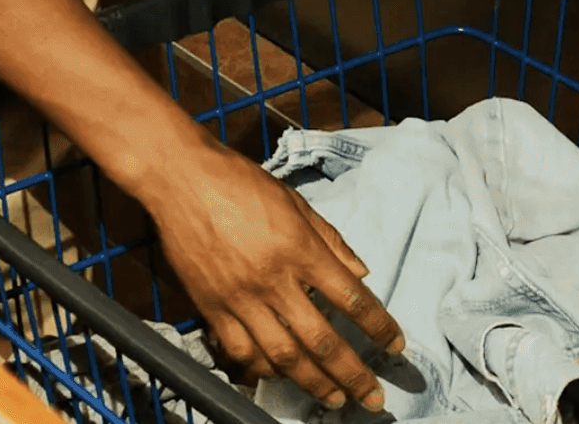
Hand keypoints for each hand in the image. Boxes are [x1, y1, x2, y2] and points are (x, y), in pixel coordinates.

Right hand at [140, 139, 404, 408]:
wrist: (182, 180)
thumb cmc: (241, 183)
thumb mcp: (296, 202)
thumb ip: (330, 240)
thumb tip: (361, 272)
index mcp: (301, 250)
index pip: (351, 299)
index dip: (379, 327)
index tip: (396, 346)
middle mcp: (274, 281)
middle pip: (321, 340)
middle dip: (352, 375)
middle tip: (372, 398)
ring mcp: (240, 298)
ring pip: (283, 356)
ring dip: (312, 383)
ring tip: (334, 399)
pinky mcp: (210, 307)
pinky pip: (240, 351)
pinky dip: (263, 369)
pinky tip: (279, 376)